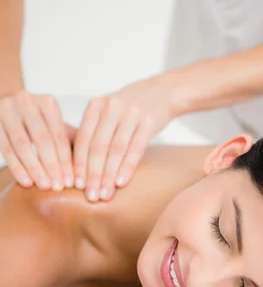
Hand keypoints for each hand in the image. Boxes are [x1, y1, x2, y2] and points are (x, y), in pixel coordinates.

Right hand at [0, 91, 74, 190]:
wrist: (3, 103)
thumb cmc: (36, 121)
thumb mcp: (53, 124)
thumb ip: (69, 139)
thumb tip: (92, 164)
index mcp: (47, 102)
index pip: (59, 135)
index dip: (66, 159)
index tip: (72, 182)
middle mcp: (27, 102)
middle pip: (42, 139)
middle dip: (52, 165)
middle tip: (59, 187)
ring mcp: (7, 110)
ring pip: (22, 144)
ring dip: (34, 168)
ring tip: (44, 186)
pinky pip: (5, 148)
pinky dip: (17, 166)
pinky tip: (26, 182)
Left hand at [72, 75, 181, 201]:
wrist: (164, 91)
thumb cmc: (131, 107)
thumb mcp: (108, 110)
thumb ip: (93, 130)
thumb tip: (75, 164)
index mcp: (96, 105)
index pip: (83, 139)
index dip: (78, 164)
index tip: (74, 185)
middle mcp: (111, 107)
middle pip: (97, 147)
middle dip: (92, 174)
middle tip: (90, 196)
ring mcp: (131, 113)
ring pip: (115, 150)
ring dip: (109, 175)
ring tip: (105, 194)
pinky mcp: (149, 121)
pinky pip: (136, 148)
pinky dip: (127, 166)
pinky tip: (122, 182)